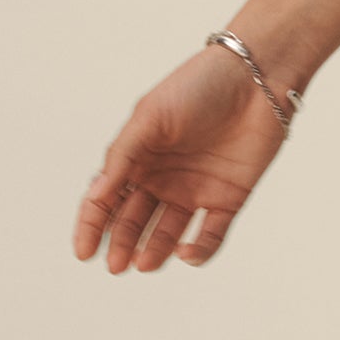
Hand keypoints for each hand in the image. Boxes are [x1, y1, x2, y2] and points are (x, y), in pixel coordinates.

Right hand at [72, 42, 292, 273]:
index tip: (83, 252)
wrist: (256, 74)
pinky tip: (186, 252)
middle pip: (134, 221)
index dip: (92, 225)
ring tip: (145, 263)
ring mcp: (195, 189)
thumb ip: (122, 156)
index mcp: (139, 156)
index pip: (107, 197)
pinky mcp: (228, 197)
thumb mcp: (150, 116)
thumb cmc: (198, 86)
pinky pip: (211, 234)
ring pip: (168, 233)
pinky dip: (199, 250)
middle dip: (122, 244)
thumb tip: (95, 196)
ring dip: (154, 251)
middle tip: (116, 264)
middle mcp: (164, 177)